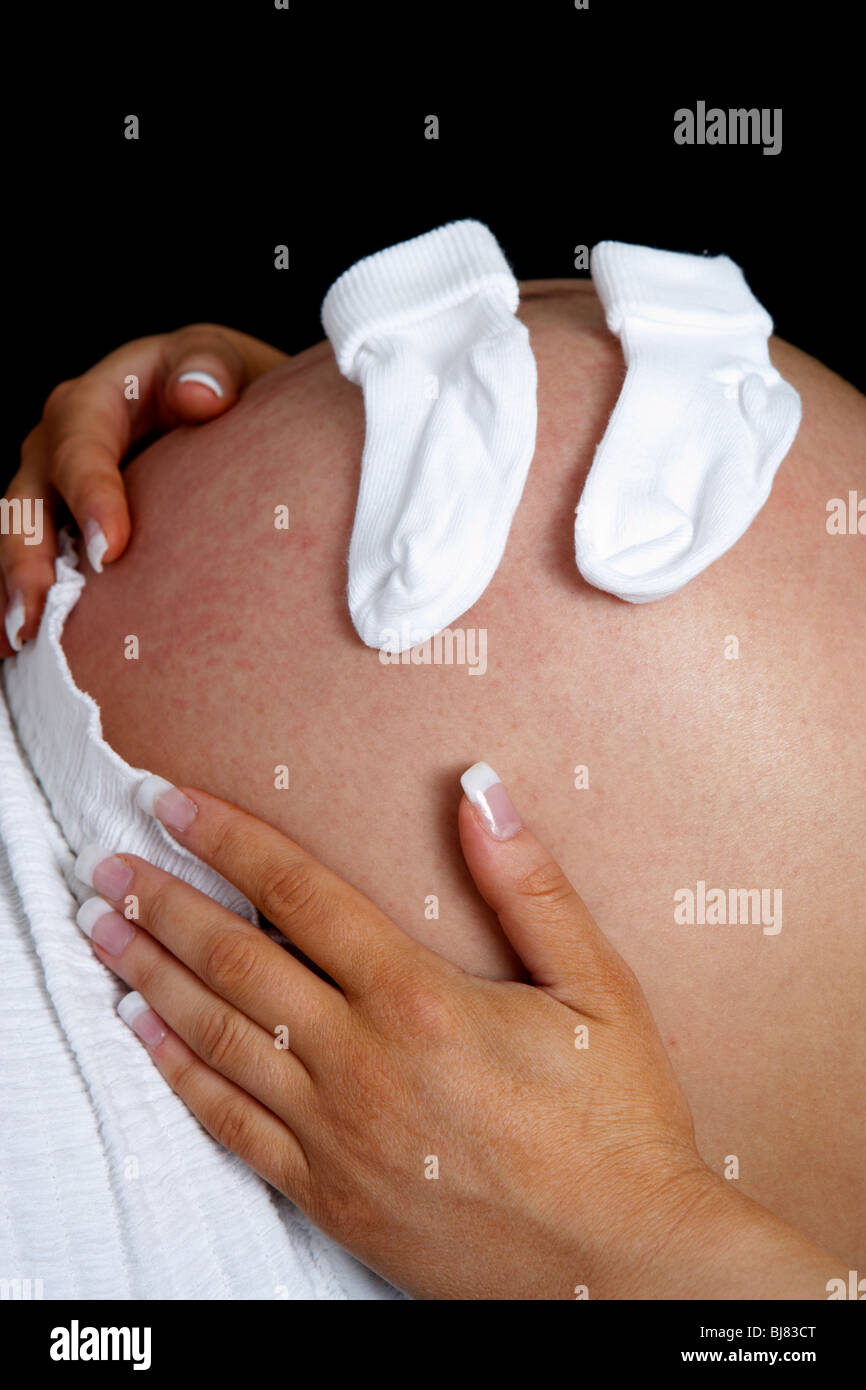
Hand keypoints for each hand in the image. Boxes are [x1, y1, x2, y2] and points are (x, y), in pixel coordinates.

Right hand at [2, 325, 286, 654]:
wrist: (234, 418)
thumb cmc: (229, 390)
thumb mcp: (225, 364)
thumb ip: (211, 367)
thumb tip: (199, 395)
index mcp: (100, 398)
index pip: (81, 443)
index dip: (91, 494)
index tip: (111, 550)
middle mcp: (62, 442)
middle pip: (29, 497)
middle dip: (28, 557)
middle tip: (40, 613)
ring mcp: (55, 488)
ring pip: (20, 537)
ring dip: (15, 589)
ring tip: (21, 641)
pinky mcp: (63, 527)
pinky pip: (33, 565)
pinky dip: (23, 603)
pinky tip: (19, 653)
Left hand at [73, 766, 837, 1298]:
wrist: (621, 1268)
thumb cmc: (617, 1124)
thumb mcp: (599, 989)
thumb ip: (531, 887)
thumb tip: (481, 791)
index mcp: (421, 1000)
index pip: (301, 895)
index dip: (230, 842)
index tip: (173, 806)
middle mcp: (361, 1061)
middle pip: (237, 962)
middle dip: (163, 905)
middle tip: (107, 866)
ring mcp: (336, 1133)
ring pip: (218, 1037)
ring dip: (151, 976)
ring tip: (102, 931)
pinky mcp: (329, 1193)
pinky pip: (231, 1125)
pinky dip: (177, 1074)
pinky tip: (143, 1036)